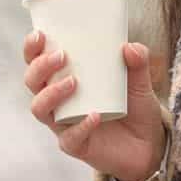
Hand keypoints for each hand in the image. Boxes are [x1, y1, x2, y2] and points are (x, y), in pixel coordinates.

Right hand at [22, 31, 165, 180]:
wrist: (148, 144)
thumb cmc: (134, 106)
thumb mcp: (139, 80)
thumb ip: (138, 61)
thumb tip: (129, 46)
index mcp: (63, 79)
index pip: (37, 62)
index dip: (31, 49)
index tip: (39, 35)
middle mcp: (58, 101)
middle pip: (32, 82)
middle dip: (40, 67)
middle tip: (62, 56)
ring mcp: (64, 124)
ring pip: (40, 109)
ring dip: (51, 93)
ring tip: (73, 82)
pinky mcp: (76, 145)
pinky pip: (70, 137)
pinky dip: (80, 126)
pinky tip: (95, 115)